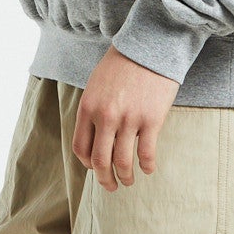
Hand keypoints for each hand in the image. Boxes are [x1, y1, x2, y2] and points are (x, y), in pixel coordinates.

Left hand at [73, 47, 179, 190]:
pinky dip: (147, 166)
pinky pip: (147, 153)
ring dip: (126, 177)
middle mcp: (106, 117)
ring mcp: (129, 120)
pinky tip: (148, 169)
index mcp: (88, 108)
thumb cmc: (121, 65)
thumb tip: (96, 139)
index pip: (81, 148)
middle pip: (100, 161)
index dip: (88, 165)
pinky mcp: (152, 120)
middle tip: (111, 187)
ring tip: (130, 181)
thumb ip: (93, 112)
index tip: (96, 169)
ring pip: (123, 162)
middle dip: (105, 180)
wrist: (149, 47)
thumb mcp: (96, 86)